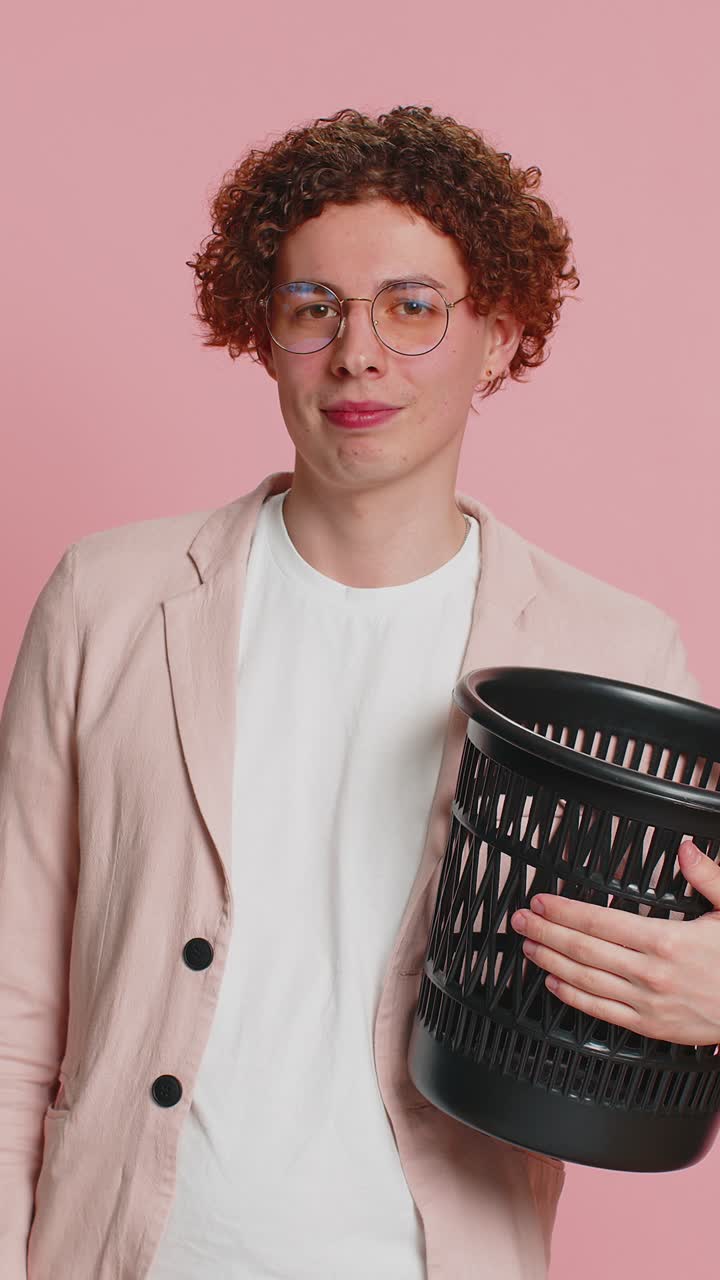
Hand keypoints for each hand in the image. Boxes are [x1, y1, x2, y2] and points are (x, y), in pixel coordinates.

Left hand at [510, 840, 719, 1044]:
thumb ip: (708, 877)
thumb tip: (686, 849)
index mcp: (667, 941)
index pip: (600, 922)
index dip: (564, 911)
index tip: (541, 901)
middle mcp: (651, 974)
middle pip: (584, 950)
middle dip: (545, 932)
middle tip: (520, 920)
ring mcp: (648, 1004)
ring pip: (585, 980)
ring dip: (550, 961)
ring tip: (527, 946)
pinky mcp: (650, 1027)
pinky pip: (601, 1012)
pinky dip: (572, 997)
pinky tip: (553, 983)